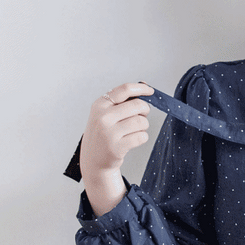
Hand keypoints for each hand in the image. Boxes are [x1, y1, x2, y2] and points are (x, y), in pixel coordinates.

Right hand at [80, 82, 153, 215]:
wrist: (93, 159)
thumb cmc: (104, 133)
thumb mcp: (106, 113)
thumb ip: (123, 100)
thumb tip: (145, 85)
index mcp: (100, 104)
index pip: (124, 90)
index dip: (141, 89)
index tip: (151, 91)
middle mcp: (102, 117)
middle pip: (138, 105)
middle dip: (145, 110)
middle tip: (141, 116)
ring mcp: (108, 133)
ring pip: (141, 121)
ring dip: (143, 126)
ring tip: (134, 130)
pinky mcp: (116, 147)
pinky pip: (142, 136)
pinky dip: (142, 137)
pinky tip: (134, 139)